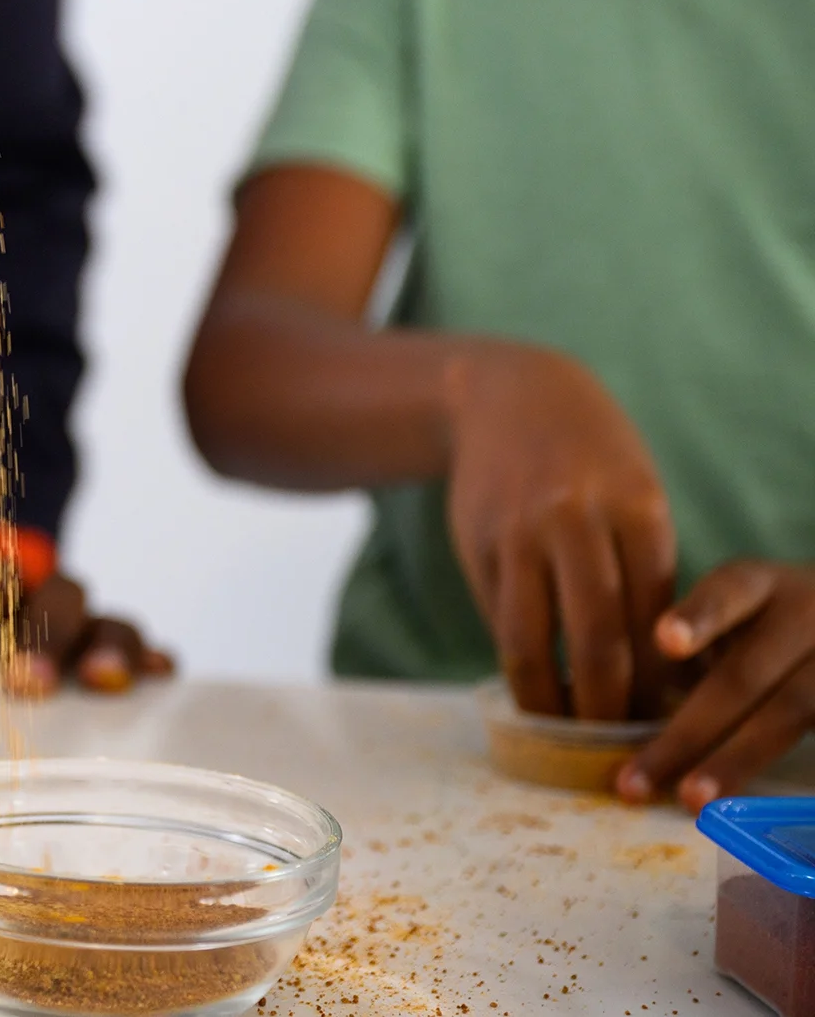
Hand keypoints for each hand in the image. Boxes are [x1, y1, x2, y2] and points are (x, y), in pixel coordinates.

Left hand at [0, 567, 174, 695]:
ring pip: (111, 622)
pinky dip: (153, 663)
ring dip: (109, 647)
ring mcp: (89, 629)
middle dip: (42, 638)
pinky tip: (160, 677)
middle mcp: (47, 600)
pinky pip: (148, 654)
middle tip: (25, 682)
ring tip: (103, 678)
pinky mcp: (120, 660)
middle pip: (58, 599)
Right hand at [442, 342, 675, 719]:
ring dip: (548, 695)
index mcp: (637, 510)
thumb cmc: (591, 459)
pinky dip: (516, 656)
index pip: (654, 619)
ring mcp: (519, 534)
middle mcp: (576, 522)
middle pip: (596, 639)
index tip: (662, 719)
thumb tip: (657, 669)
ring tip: (562, 725)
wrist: (509, 396)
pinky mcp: (477, 544)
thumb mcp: (634, 496)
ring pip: (534, 639)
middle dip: (606, 704)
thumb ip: (642, 570)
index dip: (657, 679)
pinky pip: (499, 617)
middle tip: (614, 744)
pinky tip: (531, 679)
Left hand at [619, 561, 814, 809]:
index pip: (728, 593)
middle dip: (687, 733)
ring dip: (734, 762)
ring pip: (788, 714)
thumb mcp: (734, 616)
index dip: (699, 617)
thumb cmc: (767, 625)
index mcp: (758, 586)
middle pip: (744, 676)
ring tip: (690, 800)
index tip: (665, 641)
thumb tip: (607, 704)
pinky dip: (776, 766)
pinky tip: (750, 805)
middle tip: (635, 780)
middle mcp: (803, 616)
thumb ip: (685, 648)